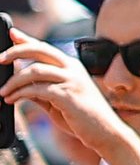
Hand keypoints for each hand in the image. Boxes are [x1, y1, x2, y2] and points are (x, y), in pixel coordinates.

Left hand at [1, 31, 127, 156]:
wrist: (105, 131)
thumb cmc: (82, 117)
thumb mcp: (58, 100)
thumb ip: (41, 90)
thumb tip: (20, 86)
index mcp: (71, 66)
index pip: (45, 47)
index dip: (26, 39)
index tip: (11, 33)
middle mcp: (72, 68)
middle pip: (40, 50)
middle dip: (16, 51)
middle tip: (0, 59)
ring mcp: (72, 80)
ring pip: (35, 70)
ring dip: (14, 81)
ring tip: (2, 92)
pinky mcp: (68, 95)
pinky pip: (38, 89)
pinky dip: (20, 93)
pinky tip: (12, 99)